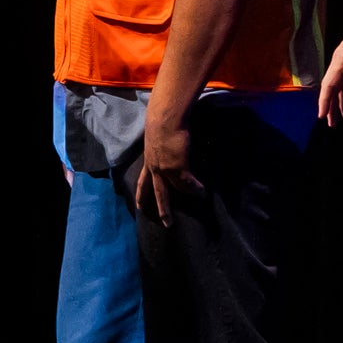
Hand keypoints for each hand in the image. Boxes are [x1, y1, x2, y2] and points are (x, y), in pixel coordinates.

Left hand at [133, 109, 196, 223]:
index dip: (142, 194)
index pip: (142, 181)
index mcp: (148, 161)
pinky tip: (203, 191)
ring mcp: (164, 169)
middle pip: (157, 193)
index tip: (139, 207)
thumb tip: (169, 148)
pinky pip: (188, 184)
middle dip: (162, 209)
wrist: (165, 117)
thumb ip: (162, 146)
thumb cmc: (162, 122)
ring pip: (175, 191)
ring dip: (186, 197)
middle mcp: (154, 167)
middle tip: (167, 224)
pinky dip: (196, 188)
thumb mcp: (158, 138)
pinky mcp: (176, 168)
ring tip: (199, 200)